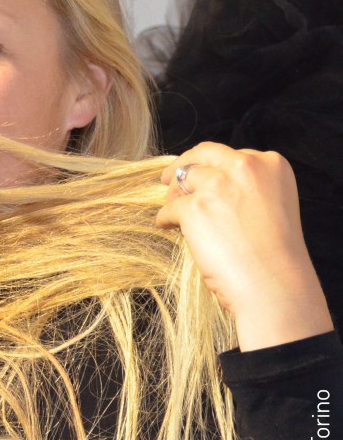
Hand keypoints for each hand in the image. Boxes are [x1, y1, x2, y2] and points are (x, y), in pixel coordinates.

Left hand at [156, 142, 332, 350]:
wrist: (273, 284)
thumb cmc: (275, 255)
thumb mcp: (273, 205)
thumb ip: (247, 188)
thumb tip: (209, 183)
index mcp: (271, 164)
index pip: (231, 155)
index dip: (213, 167)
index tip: (203, 176)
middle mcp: (245, 167)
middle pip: (202, 155)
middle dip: (184, 164)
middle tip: (167, 178)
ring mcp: (218, 185)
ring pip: (182, 180)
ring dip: (174, 196)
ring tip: (173, 212)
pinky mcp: (194, 207)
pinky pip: (169, 208)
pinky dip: (165, 219)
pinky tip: (167, 227)